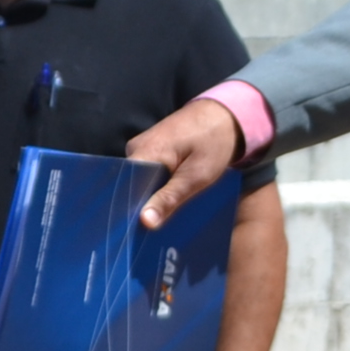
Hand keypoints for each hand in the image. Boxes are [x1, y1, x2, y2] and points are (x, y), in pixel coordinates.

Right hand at [124, 100, 248, 227]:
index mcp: (144, 152)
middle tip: (152, 231)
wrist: (225, 116)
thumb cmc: (214, 143)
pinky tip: (166, 200)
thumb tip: (144, 222)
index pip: (124, 188)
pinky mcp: (151, 150)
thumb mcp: (197, 176)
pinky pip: (148, 174)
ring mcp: (143, 148)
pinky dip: (157, 187)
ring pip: (140, 182)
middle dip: (141, 207)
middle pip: (130, 186)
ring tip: (160, 219)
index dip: (129, 212)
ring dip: (151, 197)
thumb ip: (170, 198)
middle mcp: (136, 148)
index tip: (135, 234)